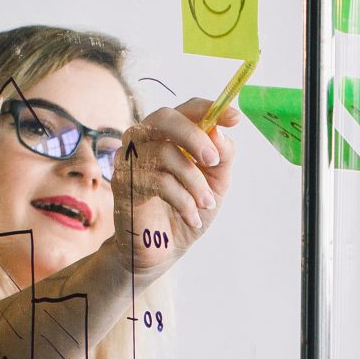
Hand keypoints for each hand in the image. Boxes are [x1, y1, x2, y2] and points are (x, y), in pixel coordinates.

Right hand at [115, 101, 237, 282]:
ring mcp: (129, 159)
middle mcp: (144, 139)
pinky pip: (158, 182)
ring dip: (194, 182)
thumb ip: (221, 156)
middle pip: (165, 118)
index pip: (187, 108)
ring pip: (165, 153)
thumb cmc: (187, 209)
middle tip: (214, 161)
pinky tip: (192, 217)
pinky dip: (183, 201)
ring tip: (205, 203)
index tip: (236, 119)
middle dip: (195, 137)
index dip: (212, 109)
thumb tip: (220, 133)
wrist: (163, 250)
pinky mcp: (123, 183)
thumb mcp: (215, 182)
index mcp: (169, 133)